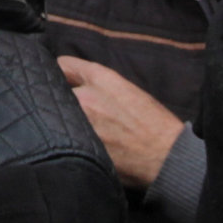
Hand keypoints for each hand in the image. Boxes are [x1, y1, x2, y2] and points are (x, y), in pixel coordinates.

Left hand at [59, 55, 189, 192]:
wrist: (166, 156)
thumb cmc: (153, 123)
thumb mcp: (128, 90)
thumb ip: (99, 84)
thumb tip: (76, 83)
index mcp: (100, 78)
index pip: (63, 65)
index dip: (62, 74)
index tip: (63, 81)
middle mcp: (85, 97)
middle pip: (55, 92)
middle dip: (62, 99)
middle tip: (69, 109)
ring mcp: (79, 123)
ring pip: (57, 117)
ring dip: (62, 120)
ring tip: (72, 128)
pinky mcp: (79, 146)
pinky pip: (63, 139)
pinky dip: (67, 140)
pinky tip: (77, 145)